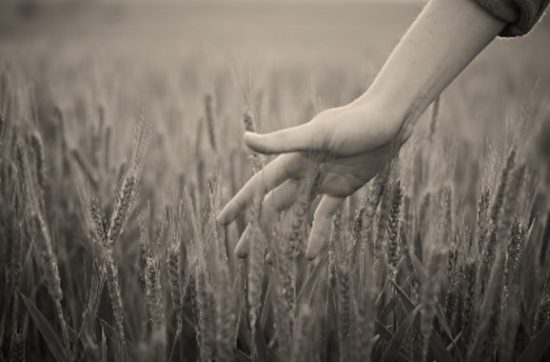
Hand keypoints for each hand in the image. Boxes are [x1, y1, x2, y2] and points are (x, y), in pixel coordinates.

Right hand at [217, 100, 407, 259]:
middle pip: (272, 205)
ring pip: (296, 213)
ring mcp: (321, 182)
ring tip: (272, 260)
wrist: (388, 121)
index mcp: (291, 160)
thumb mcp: (316, 134)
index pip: (258, 187)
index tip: (222, 222)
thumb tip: (245, 140)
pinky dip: (318, 233)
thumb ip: (281, 141)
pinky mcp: (342, 189)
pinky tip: (310, 254)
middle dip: (256, 228)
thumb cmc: (352, 123)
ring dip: (284, 235)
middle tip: (241, 253)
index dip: (240, 204)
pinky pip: (325, 216)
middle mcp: (302, 173)